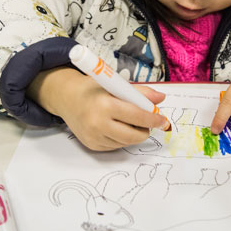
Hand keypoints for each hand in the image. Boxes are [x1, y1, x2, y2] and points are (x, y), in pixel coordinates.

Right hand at [27, 67, 168, 150]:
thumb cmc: (94, 89)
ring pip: (126, 142)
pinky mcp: (92, 145)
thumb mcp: (116, 84)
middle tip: (150, 122)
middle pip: (133, 135)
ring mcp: (94, 137)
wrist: (67, 98)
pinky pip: (116, 146)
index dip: (153, 119)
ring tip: (132, 121)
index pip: (137, 116)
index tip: (163, 120)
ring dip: (135, 134)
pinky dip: (122, 138)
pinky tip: (117, 126)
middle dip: (146, 130)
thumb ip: (140, 92)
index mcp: (106, 105)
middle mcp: (98, 123)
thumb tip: (161, 98)